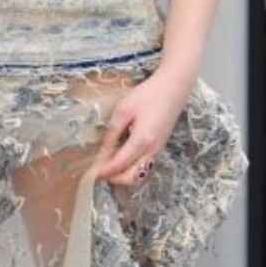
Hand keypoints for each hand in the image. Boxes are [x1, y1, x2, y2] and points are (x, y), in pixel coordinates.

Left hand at [91, 66, 194, 186]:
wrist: (173, 88)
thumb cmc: (148, 95)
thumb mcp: (124, 110)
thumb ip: (112, 133)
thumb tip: (102, 152)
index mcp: (142, 141)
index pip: (119, 164)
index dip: (104, 171)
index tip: (91, 173)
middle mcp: (152, 150)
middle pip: (131, 178)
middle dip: (114, 179)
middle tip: (99, 172)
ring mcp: (158, 151)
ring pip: (139, 175)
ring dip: (123, 177)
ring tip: (108, 167)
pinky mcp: (160, 148)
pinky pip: (145, 167)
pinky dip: (132, 170)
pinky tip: (121, 160)